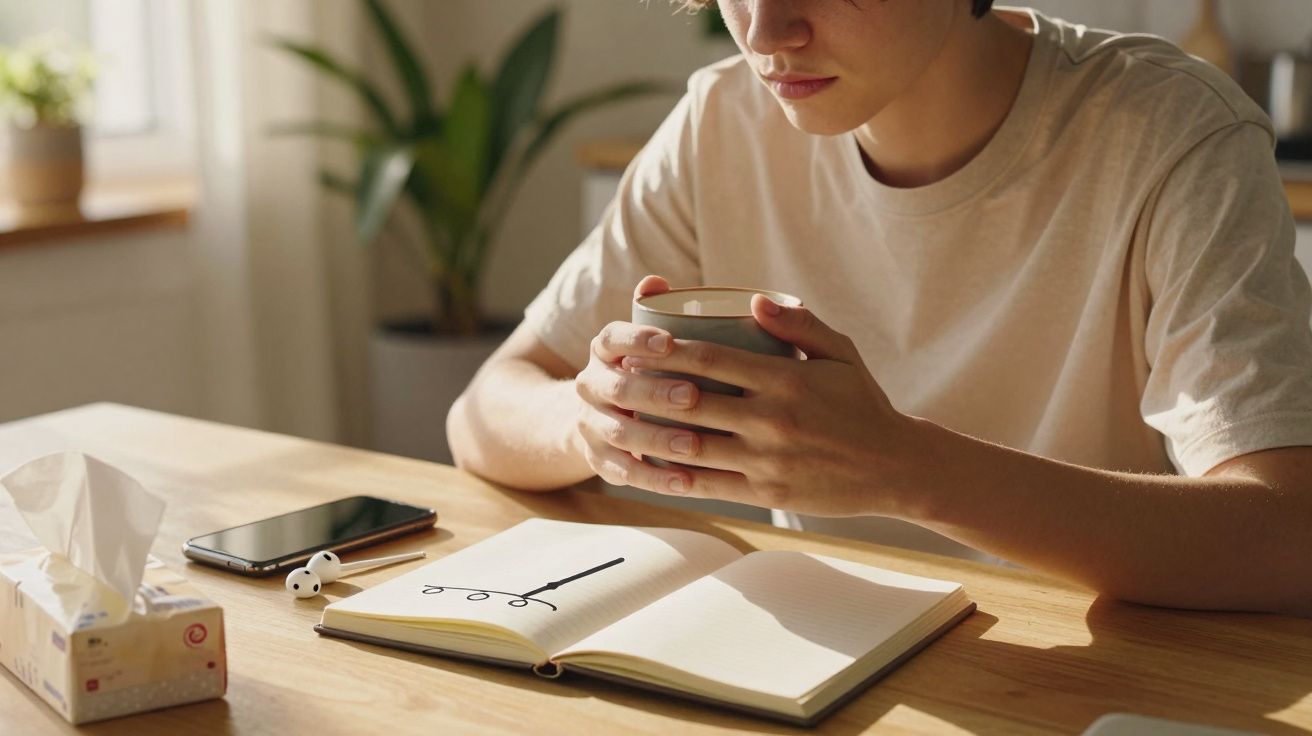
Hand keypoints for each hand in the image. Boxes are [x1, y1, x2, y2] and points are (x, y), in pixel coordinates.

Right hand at [573, 275, 714, 494]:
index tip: (669, 341)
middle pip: (617, 388)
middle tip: (692, 395)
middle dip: (654, 392)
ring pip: (619, 432)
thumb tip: (658, 283)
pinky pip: (623, 471)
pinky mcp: (597, 459)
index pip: (611, 338)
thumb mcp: (642, 340)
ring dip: (656, 439)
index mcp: (603, 350)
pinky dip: (652, 478)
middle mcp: (590, 384)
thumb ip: (654, 312)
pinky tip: (684, 483)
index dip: (636, 339)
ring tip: (693, 446)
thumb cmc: (641, 370)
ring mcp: (590, 424)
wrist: (593, 415)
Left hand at [610, 293, 925, 517]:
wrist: (894, 467)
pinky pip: (705, 485)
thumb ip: (799, 323)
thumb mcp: (840, 353)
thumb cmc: (861, 403)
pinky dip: (670, 475)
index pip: (711, 359)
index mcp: (786, 380)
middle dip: (643, 389)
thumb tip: (754, 301)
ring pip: (689, 447)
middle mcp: (772, 421)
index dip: (665, 350)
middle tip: (612, 379)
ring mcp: (766, 461)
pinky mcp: (764, 494)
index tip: (635, 342)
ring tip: (616, 421)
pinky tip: (645, 463)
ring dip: (646, 435)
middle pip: (689, 402)